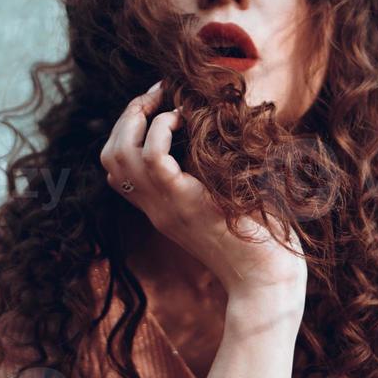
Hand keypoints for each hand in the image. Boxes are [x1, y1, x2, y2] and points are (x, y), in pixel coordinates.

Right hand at [99, 81, 306, 295]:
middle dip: (128, 116)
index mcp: (162, 209)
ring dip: (138, 117)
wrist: (266, 282)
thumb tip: (227, 142)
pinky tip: (182, 120)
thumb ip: (215, 181)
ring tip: (166, 104)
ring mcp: (165, 206)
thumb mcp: (228, 207)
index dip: (128, 131)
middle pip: (111, 156)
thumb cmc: (261, 245)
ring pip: (120, 154)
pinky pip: (152, 158)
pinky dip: (161, 130)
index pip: (118, 169)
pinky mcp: (184, 203)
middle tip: (156, 95)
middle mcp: (156, 208)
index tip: (158, 106)